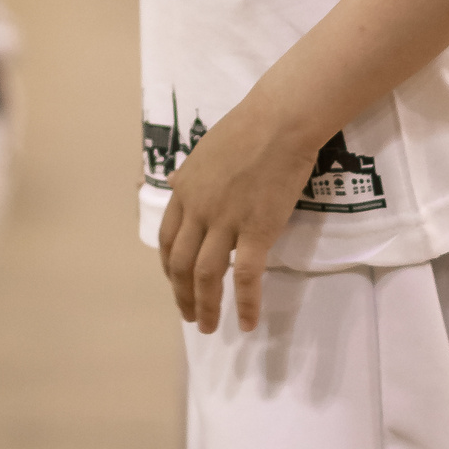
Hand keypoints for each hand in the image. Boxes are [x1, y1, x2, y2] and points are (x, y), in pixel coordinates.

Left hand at [158, 82, 324, 334]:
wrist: (280, 121)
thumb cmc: (249, 127)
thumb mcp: (205, 149)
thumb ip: (191, 174)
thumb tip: (175, 182)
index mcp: (184, 191)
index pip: (167, 239)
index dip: (168, 267)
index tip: (175, 284)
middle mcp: (198, 210)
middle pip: (179, 263)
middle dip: (182, 295)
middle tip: (190, 316)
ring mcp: (225, 221)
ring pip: (206, 276)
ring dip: (205, 306)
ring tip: (209, 327)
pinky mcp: (256, 231)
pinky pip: (245, 276)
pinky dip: (246, 304)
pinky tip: (249, 323)